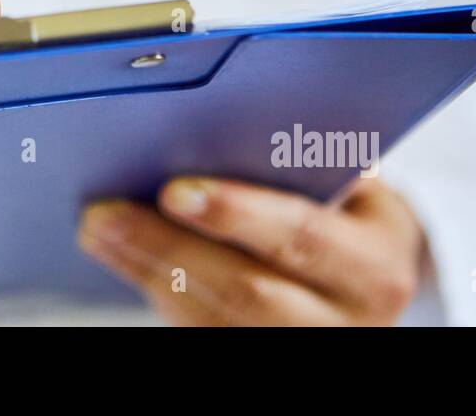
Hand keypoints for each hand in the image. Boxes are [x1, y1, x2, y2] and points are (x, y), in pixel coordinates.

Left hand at [78, 177, 423, 324]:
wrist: (372, 282)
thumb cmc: (350, 212)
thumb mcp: (353, 185)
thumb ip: (304, 159)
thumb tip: (219, 120)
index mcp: (376, 263)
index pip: (301, 236)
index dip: (236, 213)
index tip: (173, 190)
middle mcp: (346, 320)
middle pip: (247, 290)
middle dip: (168, 247)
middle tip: (106, 212)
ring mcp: (302, 346)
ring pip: (214, 320)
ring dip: (146, 271)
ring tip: (98, 229)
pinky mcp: (260, 354)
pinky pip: (202, 333)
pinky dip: (159, 293)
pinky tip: (125, 258)